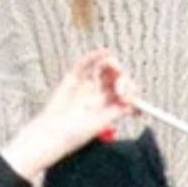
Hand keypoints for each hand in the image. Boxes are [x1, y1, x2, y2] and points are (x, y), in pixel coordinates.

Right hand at [0, 49, 135, 181]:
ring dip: (113, 65)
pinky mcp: (75, 77)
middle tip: (119, 88)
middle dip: (123, 78)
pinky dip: (96, 55)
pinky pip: (87, 63)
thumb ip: (116, 111)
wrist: (53, 132)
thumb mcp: (100, 124)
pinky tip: (104, 52)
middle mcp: (100, 93)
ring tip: (112, 71)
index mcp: (109, 105)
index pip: (126, 91)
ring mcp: (88, 84)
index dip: (131, 90)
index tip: (129, 95)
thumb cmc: (74, 134)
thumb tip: (133, 102)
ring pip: (105, 68)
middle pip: (118, 77)